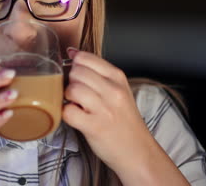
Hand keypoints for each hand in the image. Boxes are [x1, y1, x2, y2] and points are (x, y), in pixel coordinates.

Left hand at [62, 48, 188, 185]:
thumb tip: (72, 52)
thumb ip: (96, 72)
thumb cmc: (124, 121)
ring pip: (72, 89)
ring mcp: (104, 109)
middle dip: (71, 82)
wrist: (138, 152)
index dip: (74, 66)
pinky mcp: (94, 126)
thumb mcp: (118, 90)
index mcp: (118, 77)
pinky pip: (68, 112)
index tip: (77, 77)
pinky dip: (67, 115)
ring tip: (78, 106)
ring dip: (68, 98)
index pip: (85, 57)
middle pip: (76, 72)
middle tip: (78, 95)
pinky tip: (76, 117)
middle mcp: (112, 90)